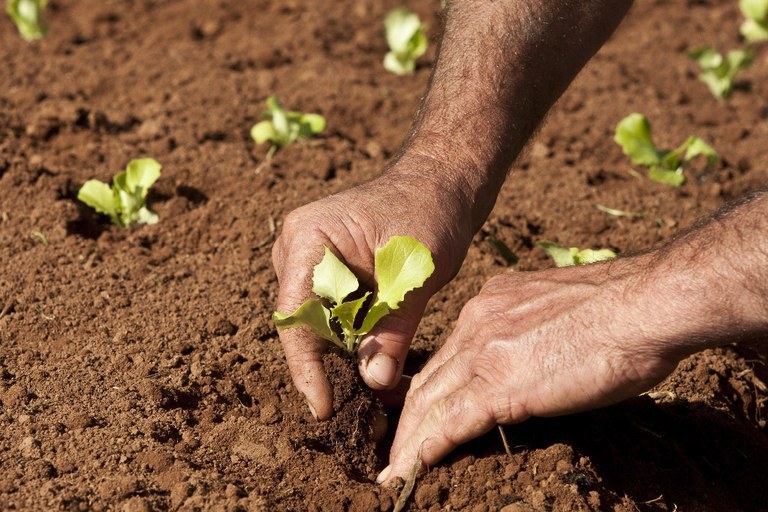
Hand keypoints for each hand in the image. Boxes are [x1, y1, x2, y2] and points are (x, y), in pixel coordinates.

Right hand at [271, 156, 477, 419]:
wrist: (440, 184)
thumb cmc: (429, 211)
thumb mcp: (416, 271)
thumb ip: (394, 326)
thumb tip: (374, 382)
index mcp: (308, 239)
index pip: (295, 314)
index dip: (306, 366)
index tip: (323, 407)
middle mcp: (296, 252)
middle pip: (303, 326)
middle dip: (330, 370)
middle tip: (361, 415)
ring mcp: (308, 263)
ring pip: (319, 328)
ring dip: (346, 360)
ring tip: (377, 397)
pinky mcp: (327, 276)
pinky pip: (334, 319)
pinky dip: (356, 344)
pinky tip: (379, 368)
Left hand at [379, 256, 683, 482]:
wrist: (643, 305)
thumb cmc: (621, 309)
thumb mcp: (557, 310)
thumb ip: (531, 330)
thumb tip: (534, 355)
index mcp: (490, 304)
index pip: (448, 355)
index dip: (430, 387)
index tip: (421, 411)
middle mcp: (477, 322)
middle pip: (428, 379)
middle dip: (407, 418)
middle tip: (395, 448)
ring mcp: (484, 352)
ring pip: (429, 402)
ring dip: (409, 441)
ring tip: (396, 470)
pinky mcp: (499, 385)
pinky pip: (450, 424)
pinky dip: (425, 450)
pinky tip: (410, 470)